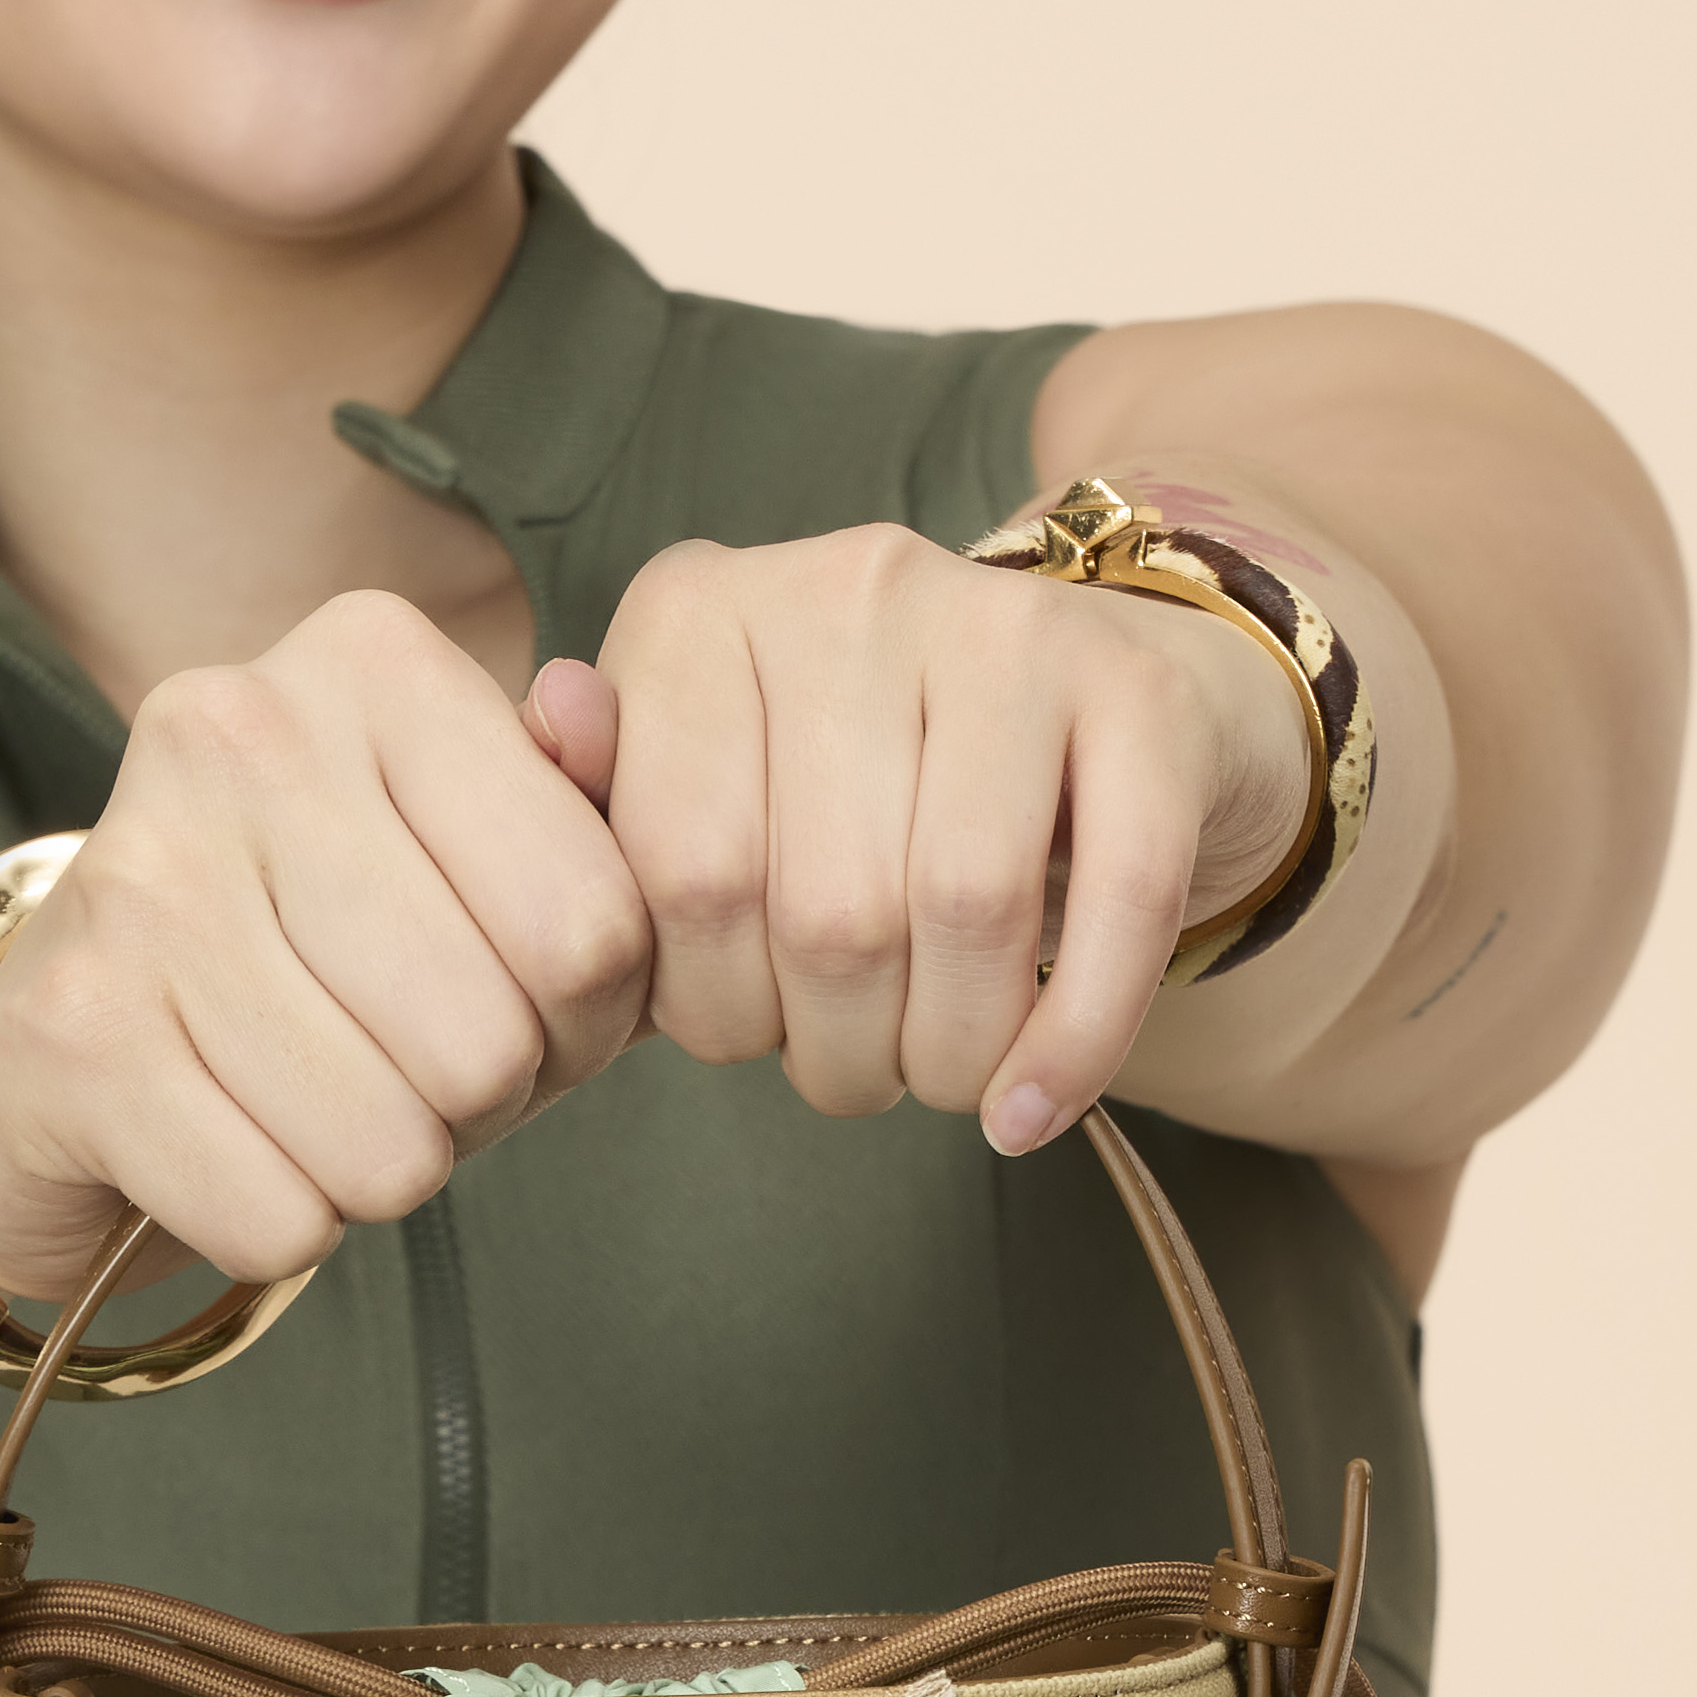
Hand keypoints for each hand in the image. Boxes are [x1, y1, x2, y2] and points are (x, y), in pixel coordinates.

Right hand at [0, 593, 655, 1307]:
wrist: (65, 1050)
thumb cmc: (320, 954)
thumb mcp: (477, 858)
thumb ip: (577, 805)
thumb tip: (585, 714)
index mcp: (370, 660)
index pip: (594, 919)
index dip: (587, 1021)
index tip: (516, 1005)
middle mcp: (240, 733)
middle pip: (491, 1044)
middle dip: (479, 1107)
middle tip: (402, 1068)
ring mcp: (140, 879)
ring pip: (390, 1148)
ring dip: (379, 1171)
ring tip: (314, 1103)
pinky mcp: (71, 1033)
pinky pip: (280, 1218)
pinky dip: (281, 1225)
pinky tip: (228, 1145)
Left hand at [573, 525, 1318, 1147]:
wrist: (1093, 702)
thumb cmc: (862, 786)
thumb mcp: (707, 793)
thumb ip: (609, 811)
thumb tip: (553, 722)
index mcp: (704, 611)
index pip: (682, 870)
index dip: (710, 1005)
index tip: (745, 1033)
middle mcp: (849, 588)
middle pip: (826, 908)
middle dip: (835, 1049)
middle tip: (851, 1071)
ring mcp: (1007, 625)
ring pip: (964, 907)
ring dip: (948, 1054)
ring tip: (938, 1079)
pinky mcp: (1143, 688)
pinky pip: (1119, 900)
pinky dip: (1075, 1040)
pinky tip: (1035, 1107)